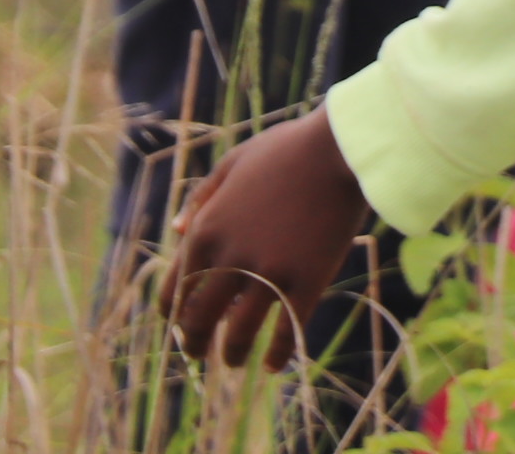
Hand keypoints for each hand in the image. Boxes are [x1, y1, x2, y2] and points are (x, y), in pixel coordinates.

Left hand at [169, 108, 372, 368]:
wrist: (341, 148)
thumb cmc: (288, 149)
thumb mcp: (235, 163)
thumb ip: (202, 197)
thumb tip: (176, 231)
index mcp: (206, 230)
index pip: (176, 287)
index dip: (174, 313)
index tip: (179, 325)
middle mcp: (230, 258)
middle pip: (201, 317)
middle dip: (195, 342)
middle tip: (197, 354)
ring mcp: (269, 272)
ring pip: (240, 332)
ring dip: (232, 354)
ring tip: (233, 363)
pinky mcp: (307, 281)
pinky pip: (286, 330)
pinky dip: (277, 354)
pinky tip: (273, 366)